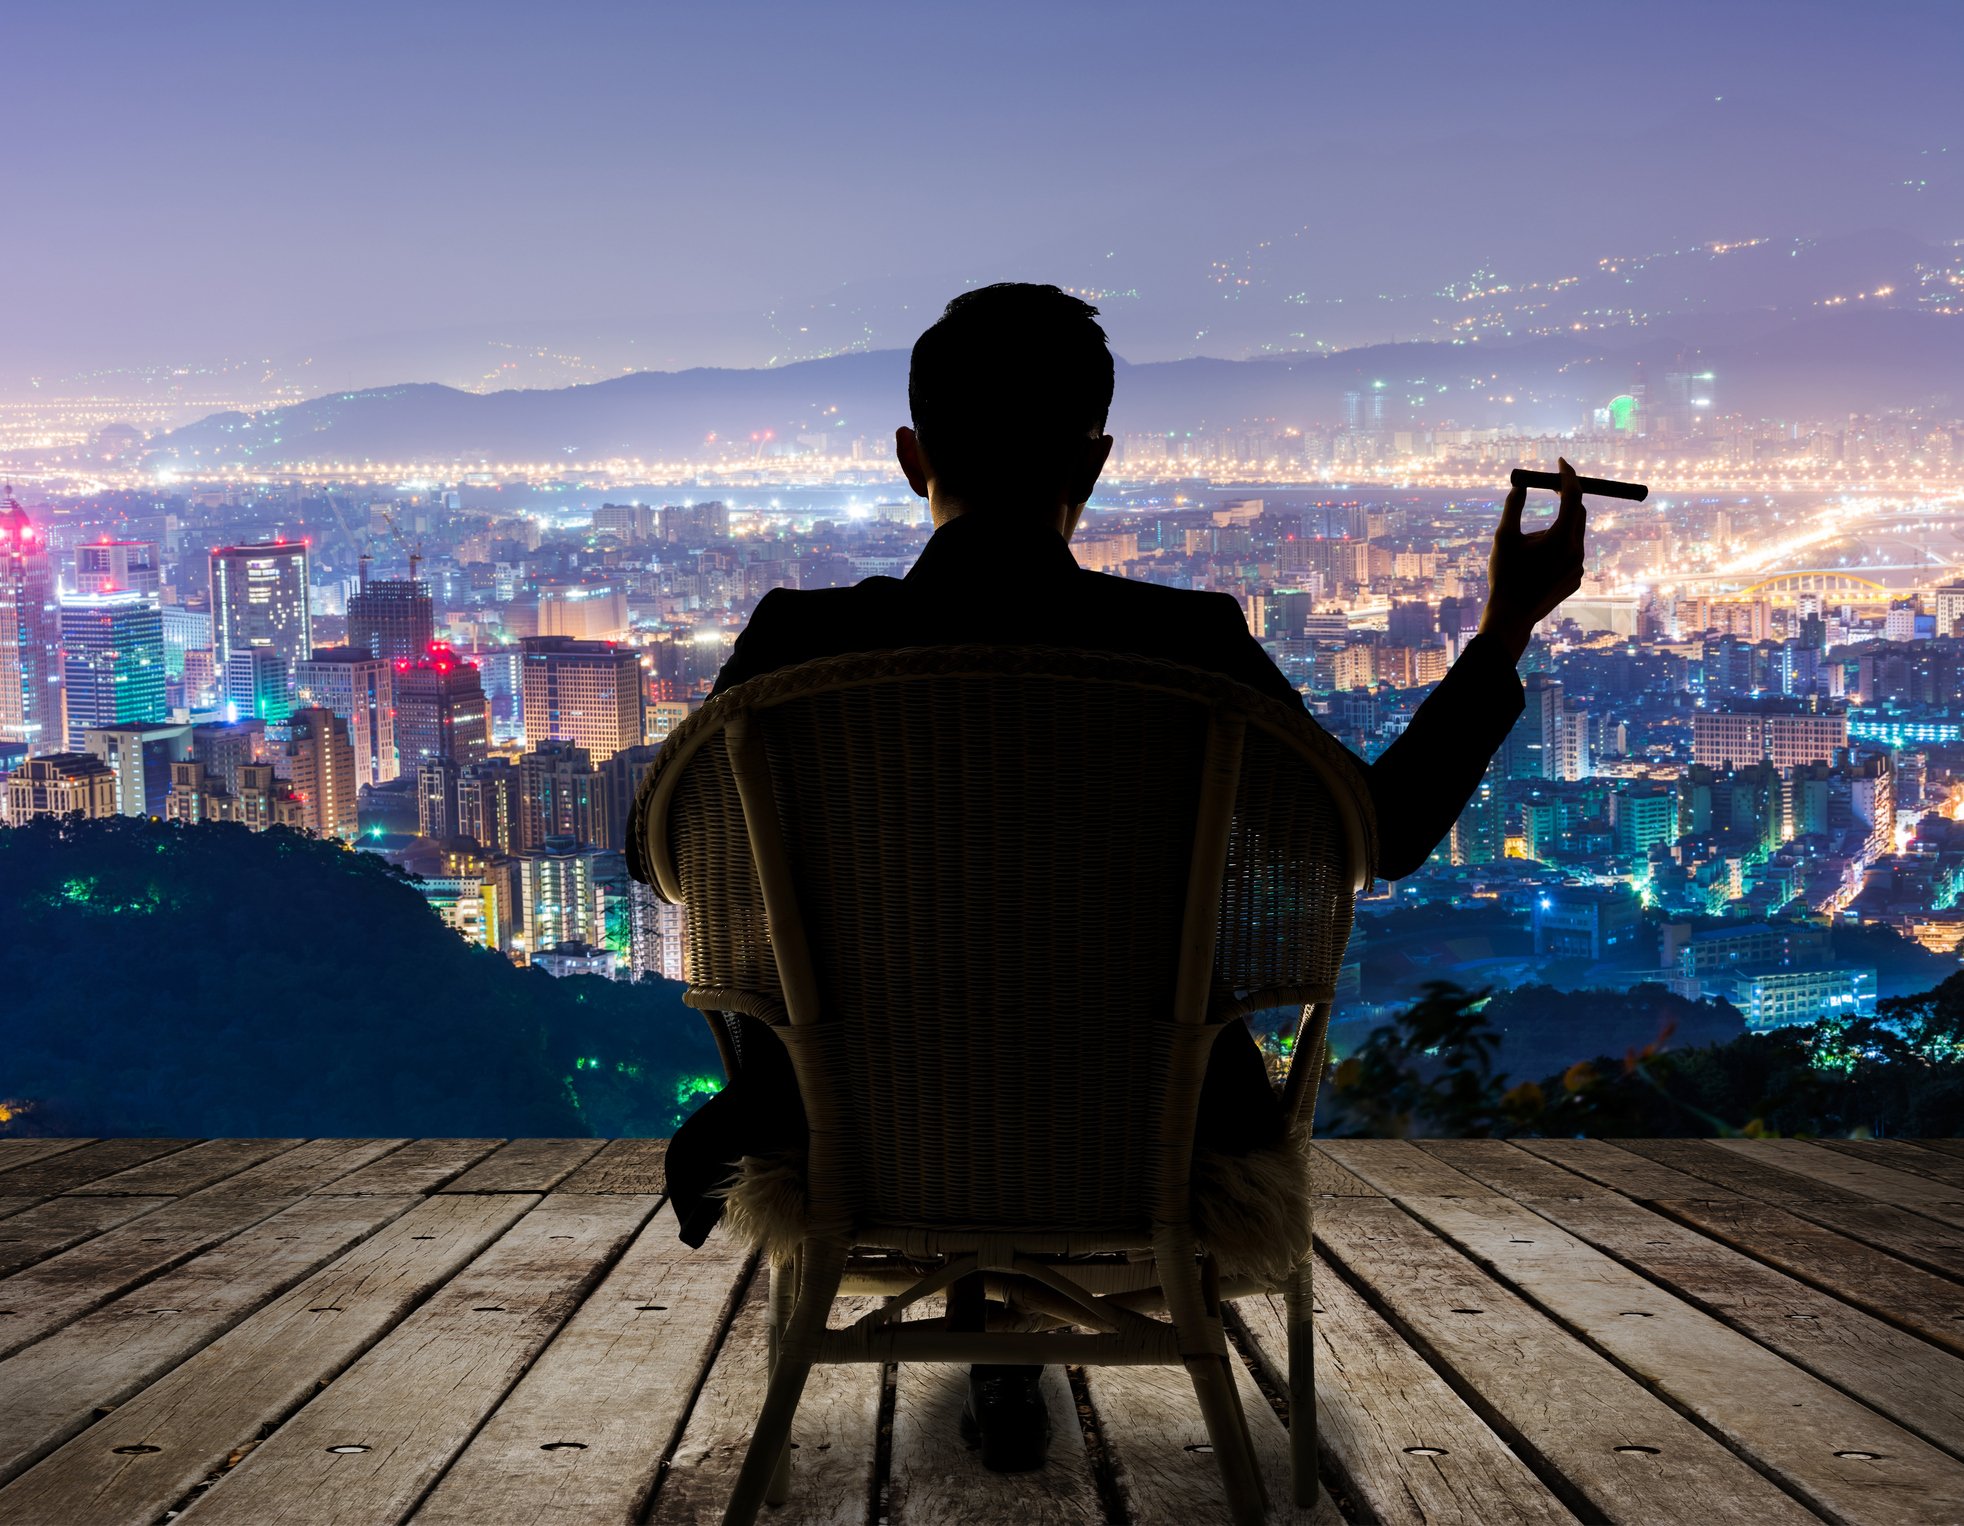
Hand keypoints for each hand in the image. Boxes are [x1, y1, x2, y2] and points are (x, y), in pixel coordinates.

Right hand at [1479, 456, 1586, 659]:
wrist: (1511, 616)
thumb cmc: (1504, 576)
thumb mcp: (1503, 538)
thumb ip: (1513, 508)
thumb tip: (1520, 485)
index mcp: (1561, 538)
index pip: (1572, 496)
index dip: (1567, 476)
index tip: (1560, 462)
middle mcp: (1576, 551)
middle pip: (1577, 513)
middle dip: (1565, 498)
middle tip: (1549, 486)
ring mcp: (1578, 568)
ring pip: (1572, 535)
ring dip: (1556, 527)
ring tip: (1528, 546)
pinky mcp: (1575, 580)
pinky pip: (1570, 554)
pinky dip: (1558, 547)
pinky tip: (1536, 563)